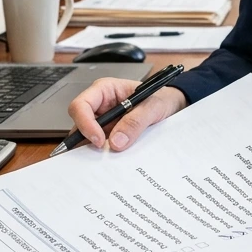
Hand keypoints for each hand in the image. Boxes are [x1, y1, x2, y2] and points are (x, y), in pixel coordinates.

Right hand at [66, 78, 186, 150]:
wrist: (172, 108)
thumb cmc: (161, 99)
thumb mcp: (153, 106)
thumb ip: (136, 121)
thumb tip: (117, 141)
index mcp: (105, 90)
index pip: (81, 105)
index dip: (85, 123)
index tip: (99, 140)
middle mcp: (99, 106)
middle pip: (79, 124)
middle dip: (87, 141)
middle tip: (100, 155)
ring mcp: (102, 122)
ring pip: (86, 138)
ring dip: (95, 151)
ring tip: (108, 160)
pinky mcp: (108, 136)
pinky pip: (99, 147)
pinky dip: (103, 155)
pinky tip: (112, 161)